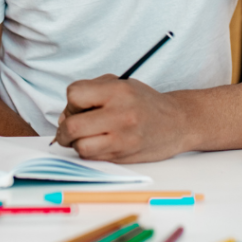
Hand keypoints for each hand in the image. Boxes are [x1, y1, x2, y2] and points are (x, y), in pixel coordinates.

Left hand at [53, 75, 188, 162]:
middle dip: (64, 129)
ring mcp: (122, 138)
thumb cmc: (144, 102)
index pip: (74, 95)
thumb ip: (90, 92)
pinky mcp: (123, 156)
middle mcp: (120, 114)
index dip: (71, 102)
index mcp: (118, 91)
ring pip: (80, 146)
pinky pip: (92, 157)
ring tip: (83, 137)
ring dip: (75, 143)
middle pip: (72, 126)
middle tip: (69, 129)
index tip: (78, 106)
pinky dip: (87, 152)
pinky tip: (97, 144)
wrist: (177, 123)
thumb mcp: (120, 84)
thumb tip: (63, 117)